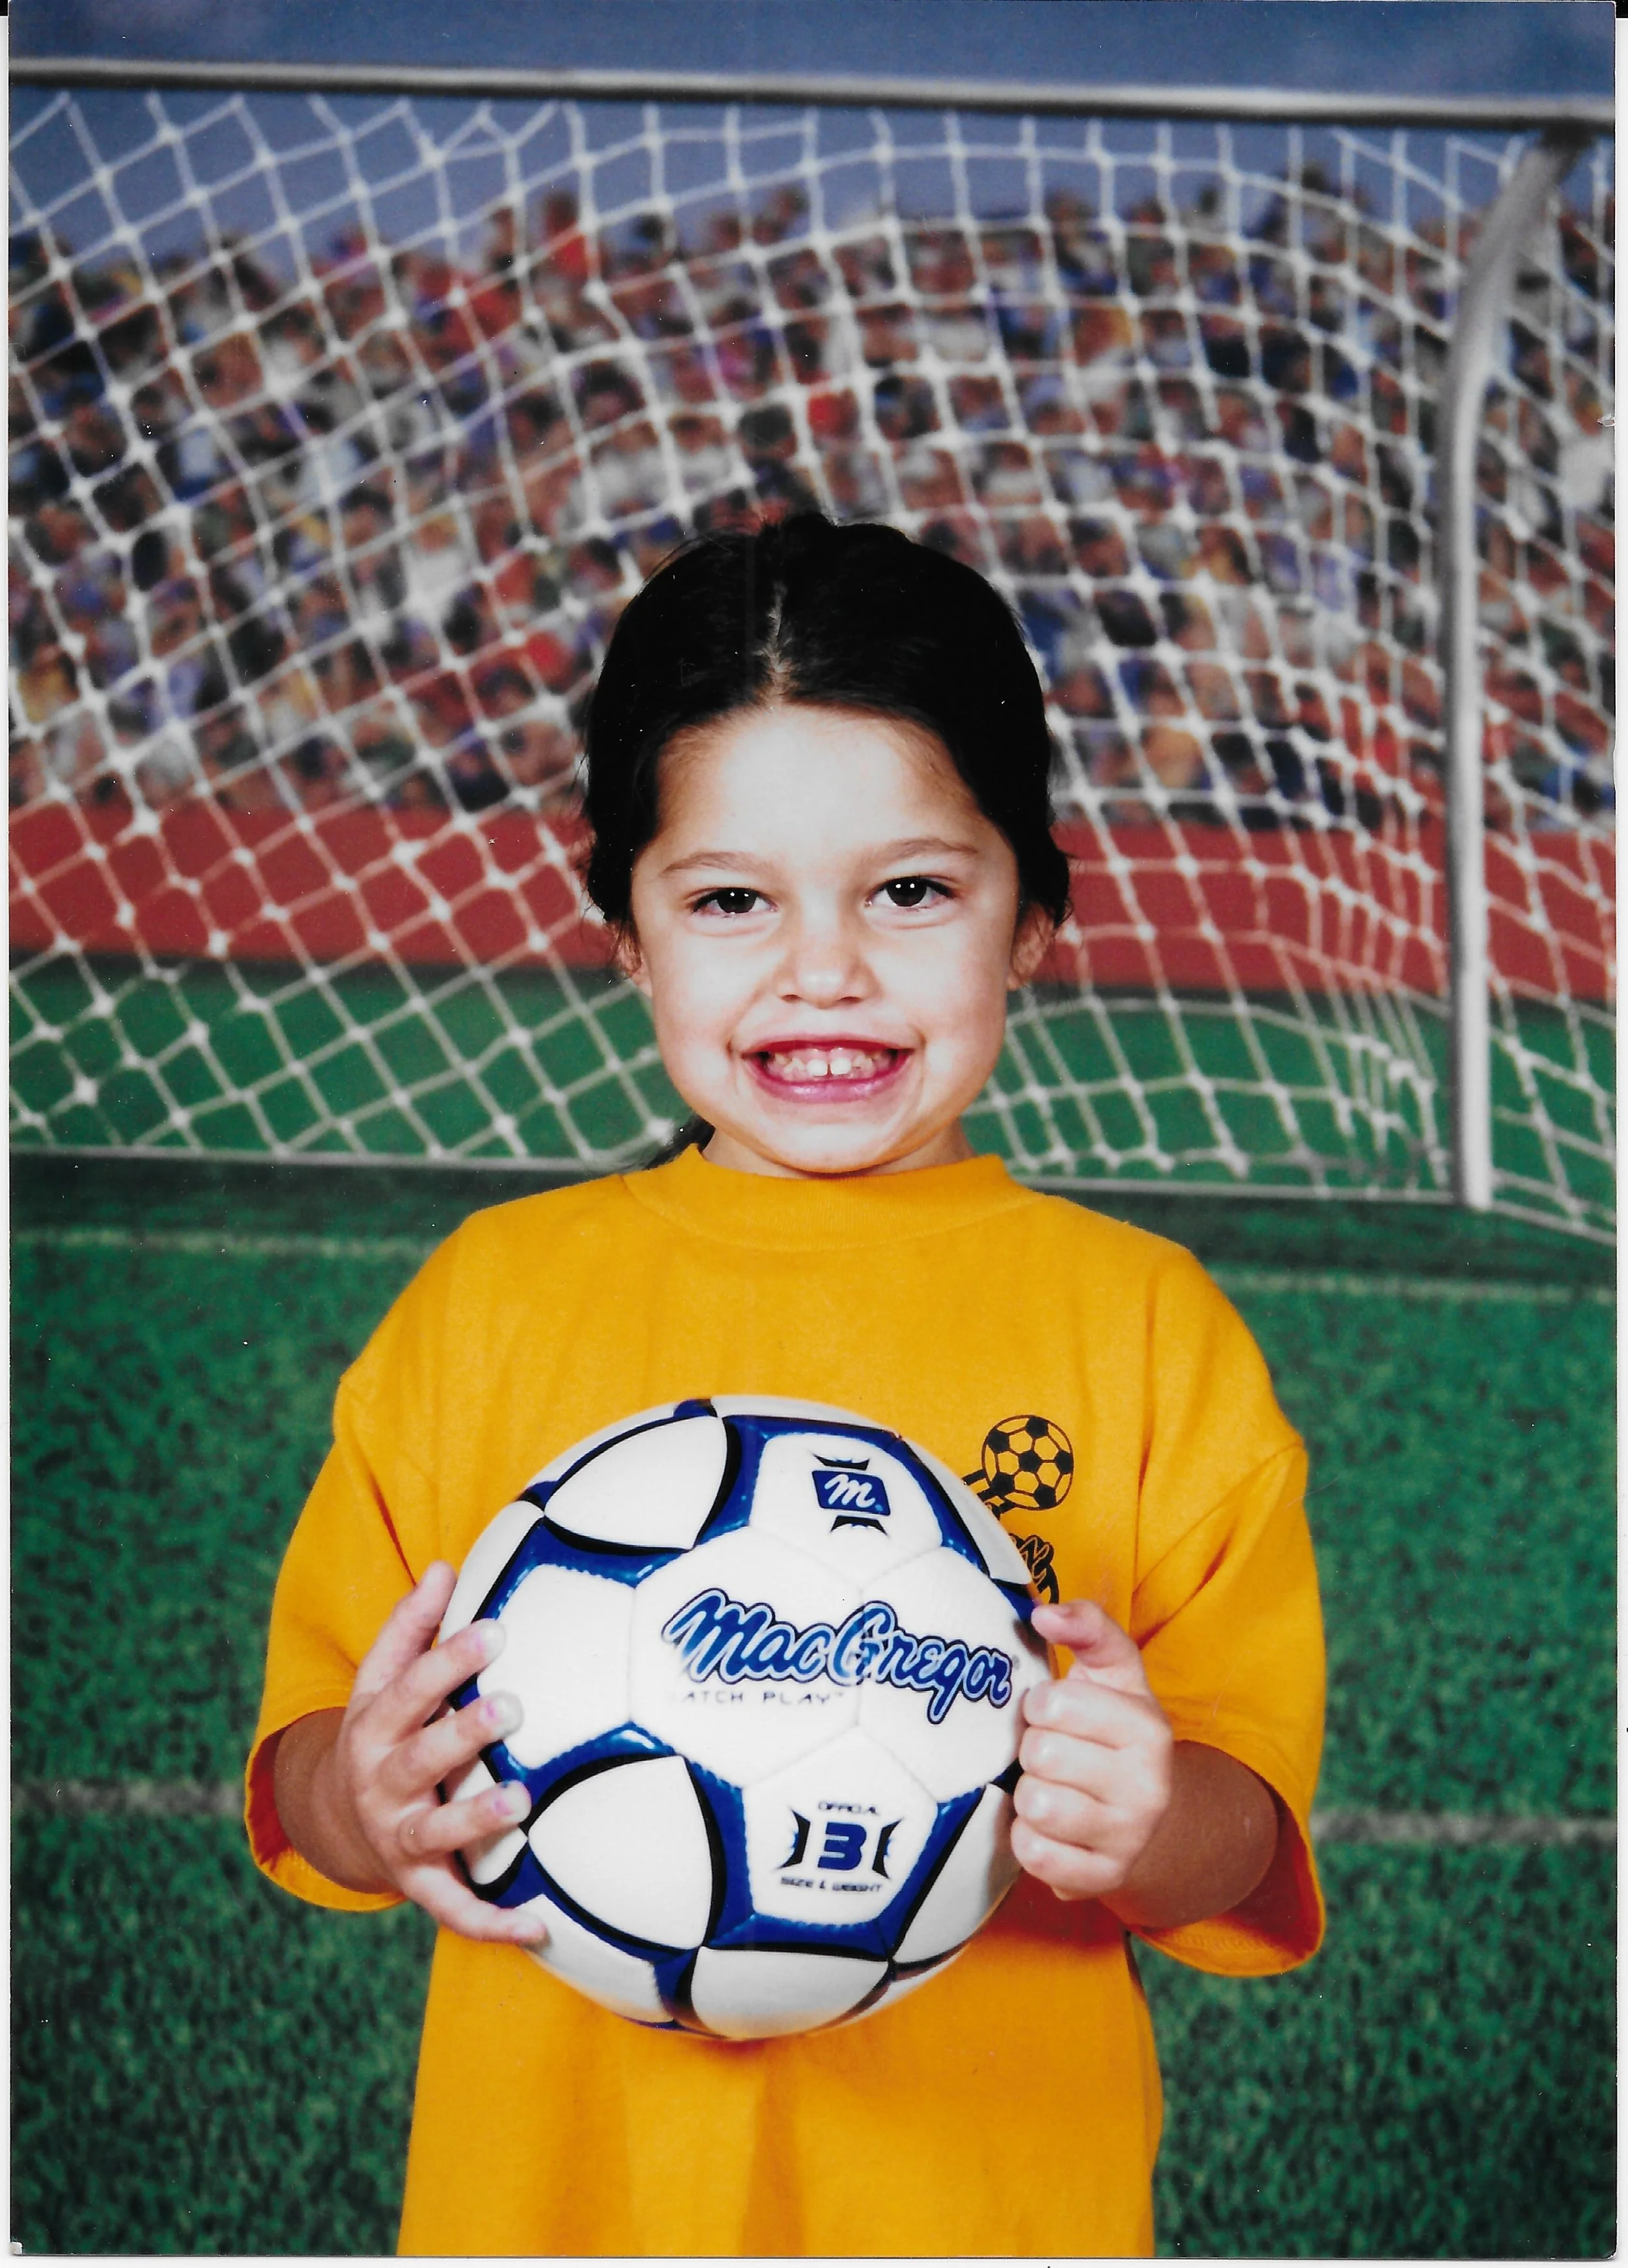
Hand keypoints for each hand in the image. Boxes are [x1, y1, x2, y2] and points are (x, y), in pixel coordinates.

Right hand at [274, 1561, 548, 1945]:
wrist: (336, 1817)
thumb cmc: (383, 1729)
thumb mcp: (381, 1679)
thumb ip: (411, 1626)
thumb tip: (445, 1565)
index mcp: (373, 1725)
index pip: (409, 1688)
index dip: (448, 1660)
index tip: (495, 1630)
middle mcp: (381, 1783)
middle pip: (420, 1758)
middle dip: (463, 1734)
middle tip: (512, 1708)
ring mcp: (398, 1836)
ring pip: (436, 1832)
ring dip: (476, 1819)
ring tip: (520, 1799)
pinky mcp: (420, 1883)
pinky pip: (455, 1909)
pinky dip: (494, 1922)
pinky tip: (542, 1924)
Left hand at [1010, 1597, 1173, 1903]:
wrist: (1153, 1816)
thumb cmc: (1114, 1730)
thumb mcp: (1113, 1671)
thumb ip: (1087, 1626)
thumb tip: (1044, 1612)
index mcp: (1147, 1727)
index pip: (1054, 1704)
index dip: (1039, 1705)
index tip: (1053, 1713)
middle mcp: (1147, 1786)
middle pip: (1041, 1755)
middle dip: (1033, 1750)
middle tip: (1051, 1754)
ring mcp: (1128, 1838)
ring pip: (1036, 1807)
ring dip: (1029, 1795)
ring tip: (1050, 1787)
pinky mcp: (1103, 1880)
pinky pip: (1035, 1856)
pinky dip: (1028, 1839)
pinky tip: (1047, 1827)